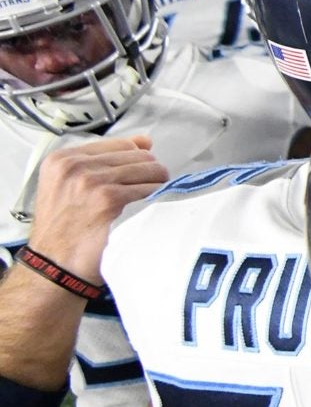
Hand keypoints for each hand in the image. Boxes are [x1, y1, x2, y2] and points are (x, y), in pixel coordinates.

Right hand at [26, 136, 166, 282]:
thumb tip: (145, 141)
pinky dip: (158, 200)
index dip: (137, 161)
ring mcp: (91, 181)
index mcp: (63, 159)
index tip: (138, 176)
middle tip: (145, 195)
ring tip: (147, 204)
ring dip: (157, 187)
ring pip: (150, 170)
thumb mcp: (70, 186)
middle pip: (140, 156)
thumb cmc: (65, 229)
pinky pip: (152, 190)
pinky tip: (150, 212)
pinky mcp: (108, 199)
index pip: (122, 144)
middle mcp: (75, 166)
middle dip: (150, 174)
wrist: (55, 265)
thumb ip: (105, 160)